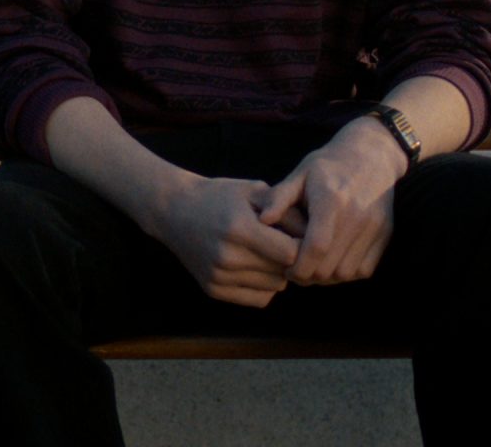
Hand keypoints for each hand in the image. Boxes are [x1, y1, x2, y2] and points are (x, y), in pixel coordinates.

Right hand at [146, 174, 302, 307]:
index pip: (291, 253)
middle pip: (284, 273)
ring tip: (269, 253)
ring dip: (278, 274)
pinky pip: (259, 299)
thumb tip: (316, 234)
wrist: (173, 210)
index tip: (304, 236)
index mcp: (239, 229)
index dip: (304, 246)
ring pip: (274, 287)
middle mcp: (228, 257)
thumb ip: (286, 211)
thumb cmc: (219, 196)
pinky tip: (256, 266)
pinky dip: (264, 286)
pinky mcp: (213, 290)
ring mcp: (219, 276)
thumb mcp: (253, 191)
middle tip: (287, 244)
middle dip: (293, 260)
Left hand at [261, 118, 405, 286]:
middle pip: (330, 266)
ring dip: (327, 278)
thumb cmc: (328, 166)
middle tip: (295, 271)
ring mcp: (374, 227)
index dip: (298, 267)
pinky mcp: (385, 234)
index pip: (316, 247)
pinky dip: (347, 273)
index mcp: (332, 200)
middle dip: (308, 276)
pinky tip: (332, 263)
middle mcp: (357, 216)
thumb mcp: (300, 173)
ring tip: (313, 268)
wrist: (372, 155)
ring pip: (347, 273)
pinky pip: (365, 270)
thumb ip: (279, 197)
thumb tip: (263, 219)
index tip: (286, 269)